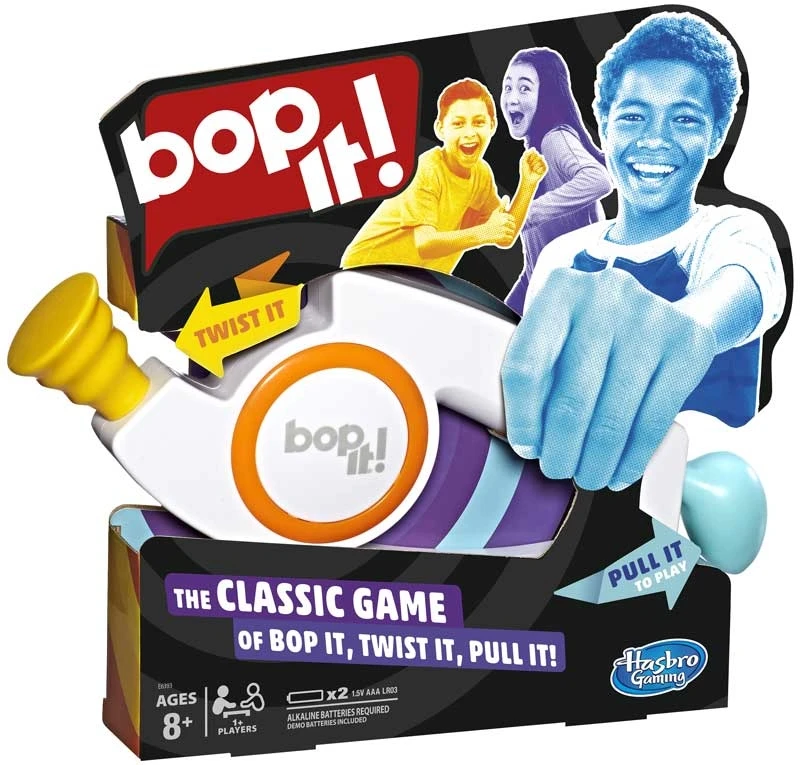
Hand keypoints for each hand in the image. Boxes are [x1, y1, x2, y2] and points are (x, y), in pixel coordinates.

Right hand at [483, 201, 515, 247]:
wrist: (482, 234)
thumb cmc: (490, 223)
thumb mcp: (495, 213)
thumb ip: (502, 205)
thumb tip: (507, 196)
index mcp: (503, 216)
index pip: (512, 219)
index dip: (509, 222)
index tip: (503, 224)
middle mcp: (504, 222)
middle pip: (513, 226)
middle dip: (509, 228)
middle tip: (502, 230)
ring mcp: (503, 229)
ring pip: (512, 232)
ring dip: (508, 234)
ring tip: (501, 234)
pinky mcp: (503, 237)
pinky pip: (510, 238)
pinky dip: (507, 239)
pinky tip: (502, 238)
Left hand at [501, 267, 717, 490]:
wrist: (662, 308)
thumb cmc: (592, 330)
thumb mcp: (558, 332)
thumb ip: (538, 371)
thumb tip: (527, 440)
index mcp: (559, 291)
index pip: (527, 365)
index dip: (523, 417)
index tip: (526, 447)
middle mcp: (604, 296)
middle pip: (572, 396)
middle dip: (561, 448)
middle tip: (556, 470)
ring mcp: (650, 318)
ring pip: (613, 414)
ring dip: (596, 460)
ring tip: (586, 477)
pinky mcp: (688, 345)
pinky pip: (654, 419)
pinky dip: (633, 456)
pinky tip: (619, 472)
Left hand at [520, 148, 546, 184]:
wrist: (528, 179)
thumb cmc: (525, 170)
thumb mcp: (523, 160)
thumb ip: (527, 153)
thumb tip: (533, 148)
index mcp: (534, 155)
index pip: (534, 152)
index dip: (530, 157)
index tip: (527, 162)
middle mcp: (539, 158)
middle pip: (538, 155)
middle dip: (532, 162)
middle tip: (530, 166)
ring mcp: (543, 163)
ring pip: (540, 161)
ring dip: (534, 166)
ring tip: (533, 170)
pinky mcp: (545, 168)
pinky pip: (542, 166)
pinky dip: (538, 170)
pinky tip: (536, 172)